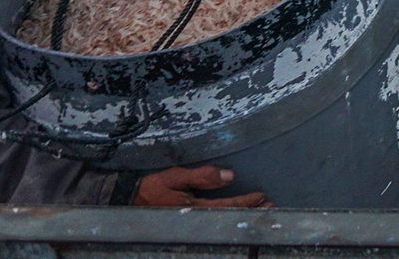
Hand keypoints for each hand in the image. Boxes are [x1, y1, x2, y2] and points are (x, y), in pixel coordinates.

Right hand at [132, 166, 270, 207]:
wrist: (127, 199)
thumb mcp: (175, 177)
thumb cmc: (151, 187)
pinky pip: (212, 218)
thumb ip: (201, 177)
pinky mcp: (186, 219)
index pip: (227, 206)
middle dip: (249, 212)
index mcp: (195, 208)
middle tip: (270, 207)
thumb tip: (229, 176)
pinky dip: (227, 214)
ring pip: (222, 218)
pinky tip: (235, 211)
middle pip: (228, 216)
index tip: (262, 197)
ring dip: (241, 214)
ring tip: (260, 209)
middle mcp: (195, 218)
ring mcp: (191, 221)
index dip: (246, 202)